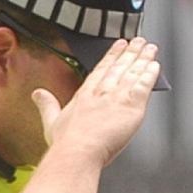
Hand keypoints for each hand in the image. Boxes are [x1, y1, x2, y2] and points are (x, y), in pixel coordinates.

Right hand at [32, 37, 162, 167]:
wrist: (78, 151)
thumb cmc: (67, 143)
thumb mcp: (52, 121)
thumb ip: (47, 105)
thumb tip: (37, 94)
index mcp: (85, 94)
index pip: (101, 69)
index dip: (112, 55)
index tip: (119, 45)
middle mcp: (102, 91)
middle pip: (119, 67)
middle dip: (130, 52)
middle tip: (138, 41)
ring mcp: (117, 97)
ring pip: (133, 73)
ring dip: (143, 59)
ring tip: (150, 48)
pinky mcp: (131, 106)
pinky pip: (143, 86)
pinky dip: (150, 75)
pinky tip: (155, 66)